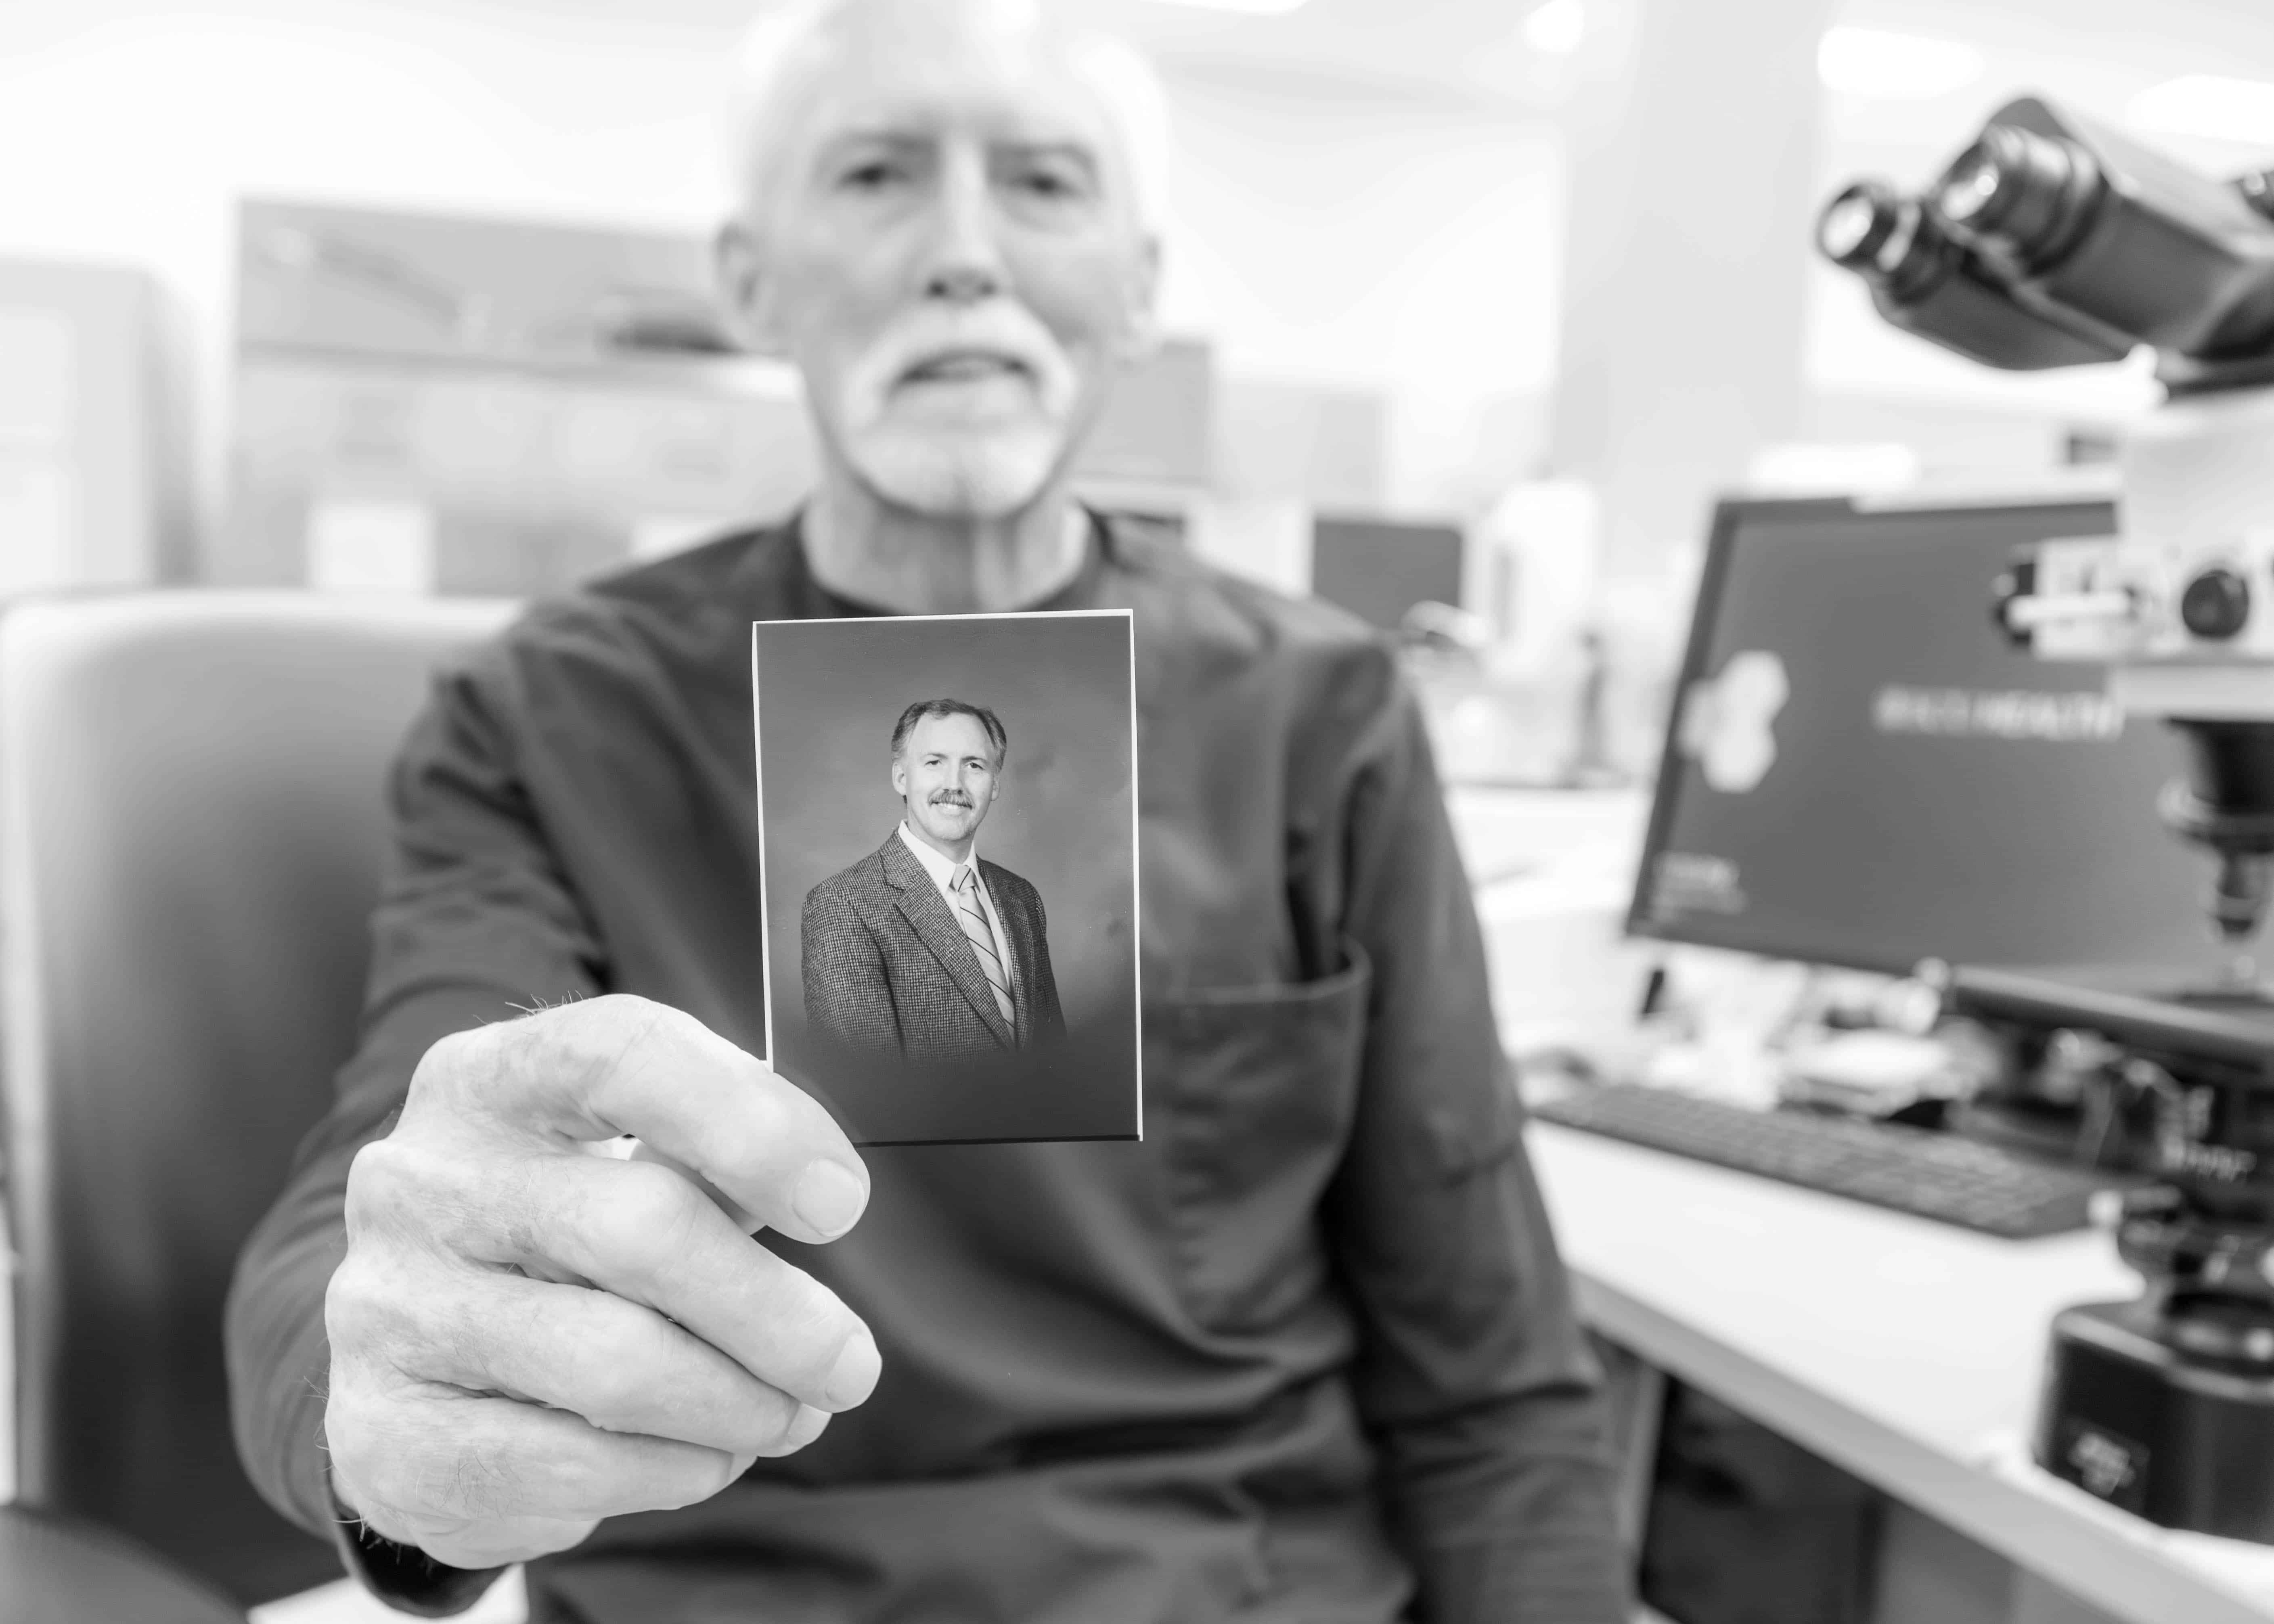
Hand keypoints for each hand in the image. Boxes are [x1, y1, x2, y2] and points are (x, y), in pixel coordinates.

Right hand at [322, 995, 877, 1569]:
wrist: (411, 1356)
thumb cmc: (559, 1239)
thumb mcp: (625, 1165)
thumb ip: (714, 1164)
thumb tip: (821, 1197)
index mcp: (488, 1081)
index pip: (621, 1055)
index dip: (749, 1123)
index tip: (840, 1202)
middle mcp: (419, 1182)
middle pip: (639, 1229)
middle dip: (775, 1313)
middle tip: (848, 1364)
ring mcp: (389, 1310)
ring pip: (615, 1365)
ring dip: (737, 1405)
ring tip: (791, 1415)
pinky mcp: (387, 1436)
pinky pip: (569, 1467)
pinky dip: (671, 1471)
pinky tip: (702, 1457)